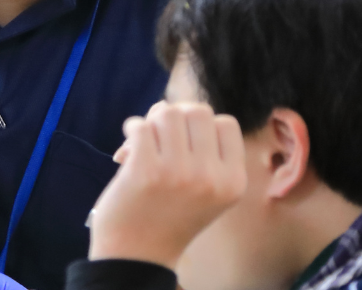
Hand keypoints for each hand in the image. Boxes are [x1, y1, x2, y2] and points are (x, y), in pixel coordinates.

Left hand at [88, 101, 246, 268]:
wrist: (137, 254)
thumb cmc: (168, 215)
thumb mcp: (205, 189)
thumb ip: (200, 148)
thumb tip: (168, 106)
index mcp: (233, 182)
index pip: (226, 123)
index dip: (201, 125)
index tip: (184, 142)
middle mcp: (211, 177)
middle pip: (198, 111)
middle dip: (176, 117)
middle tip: (161, 139)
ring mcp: (179, 173)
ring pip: (168, 112)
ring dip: (151, 122)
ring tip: (144, 143)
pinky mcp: (146, 171)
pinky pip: (140, 126)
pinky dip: (131, 131)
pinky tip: (127, 151)